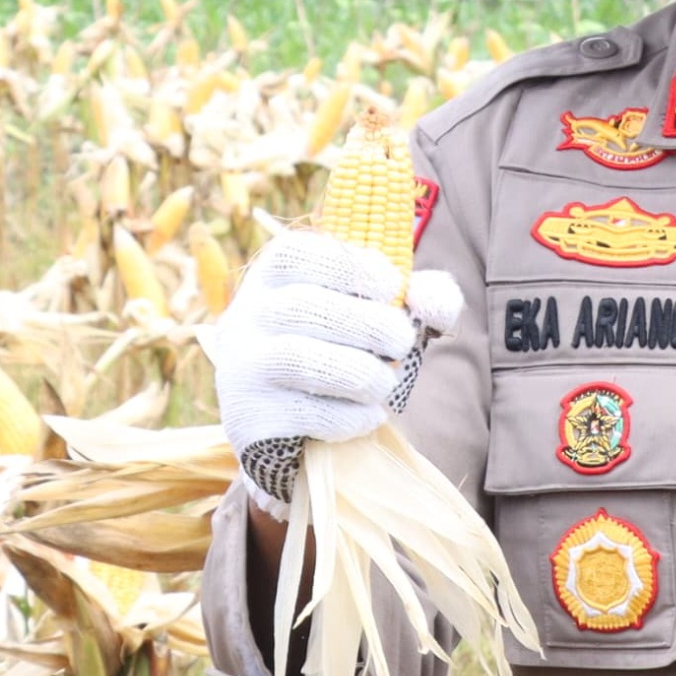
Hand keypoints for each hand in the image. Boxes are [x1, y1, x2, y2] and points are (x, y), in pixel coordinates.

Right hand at [214, 230, 422, 465]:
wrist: (290, 421)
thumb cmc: (343, 348)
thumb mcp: (380, 310)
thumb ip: (419, 295)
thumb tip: (433, 302)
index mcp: (275, 278)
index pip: (295, 254)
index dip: (349, 265)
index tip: (390, 286)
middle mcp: (248, 315)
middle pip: (304, 306)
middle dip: (371, 325)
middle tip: (401, 343)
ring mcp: (242, 366)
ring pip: (302, 359)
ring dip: (363, 374)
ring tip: (384, 383)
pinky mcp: (250, 416)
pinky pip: (307, 411)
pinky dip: (351, 415)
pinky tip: (367, 415)